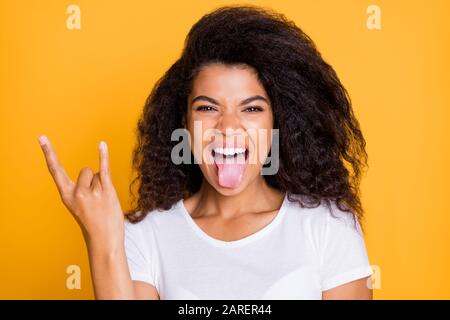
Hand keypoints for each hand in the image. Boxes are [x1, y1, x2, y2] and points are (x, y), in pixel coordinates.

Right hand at [38, 135, 124, 250]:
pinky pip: (104, 168)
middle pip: (86, 171)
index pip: (55, 170)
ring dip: (104, 184)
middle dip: (93, 180)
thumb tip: (94, 173)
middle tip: (96, 201)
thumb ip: (82, 188)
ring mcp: (91, 192)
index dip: (49, 153)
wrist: (105, 240)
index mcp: (66, 196)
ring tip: (104, 202)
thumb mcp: (79, 206)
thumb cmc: (93, 222)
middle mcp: (77, 192)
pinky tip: (101, 144)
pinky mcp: (106, 191)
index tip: (42, 138)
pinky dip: (103, 156)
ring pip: (99, 175)